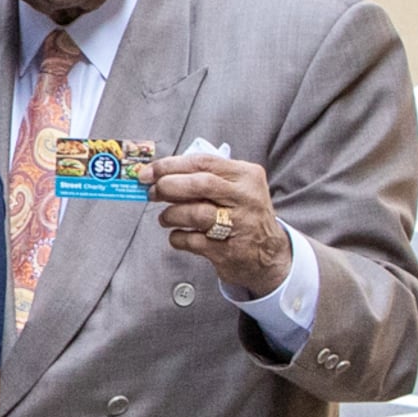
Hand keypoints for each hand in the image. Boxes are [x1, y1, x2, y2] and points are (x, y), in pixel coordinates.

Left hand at [152, 152, 291, 300]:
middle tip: (152, 193)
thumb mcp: (235, 188)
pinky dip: (177, 237)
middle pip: (200, 185)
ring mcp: (240, 225)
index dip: (169, 166)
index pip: (203, 162)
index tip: (148, 172)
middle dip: (167, 187)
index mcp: (246, 176)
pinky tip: (179, 235)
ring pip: (195, 213)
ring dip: (170, 214)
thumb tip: (156, 174)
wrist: (269, 254)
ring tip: (166, 218)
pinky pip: (191, 240)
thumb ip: (202, 176)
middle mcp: (246, 198)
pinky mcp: (228, 251)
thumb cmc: (242, 214)